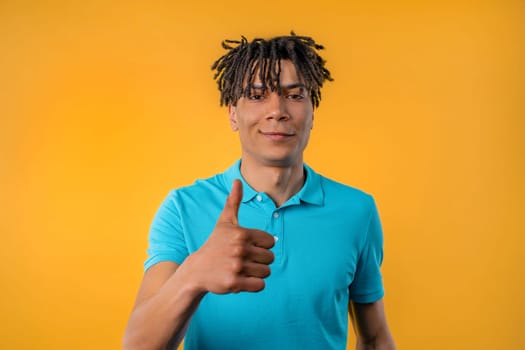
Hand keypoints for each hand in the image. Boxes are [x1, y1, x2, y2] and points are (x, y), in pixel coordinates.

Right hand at [185, 179, 274, 293]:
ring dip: (256, 273)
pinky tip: (241, 280)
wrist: (196, 270)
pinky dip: (254, 285)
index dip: (261, 246)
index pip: (271, 242)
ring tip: (241, 269)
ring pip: (266, 272)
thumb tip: (237, 180)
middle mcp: (239, 249)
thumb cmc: (215, 245)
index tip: (247, 247)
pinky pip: (260, 286)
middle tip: (243, 260)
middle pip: (270, 258)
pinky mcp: (234, 283)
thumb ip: (233, 202)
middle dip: (259, 261)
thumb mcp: (224, 223)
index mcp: (241, 233)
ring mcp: (237, 266)